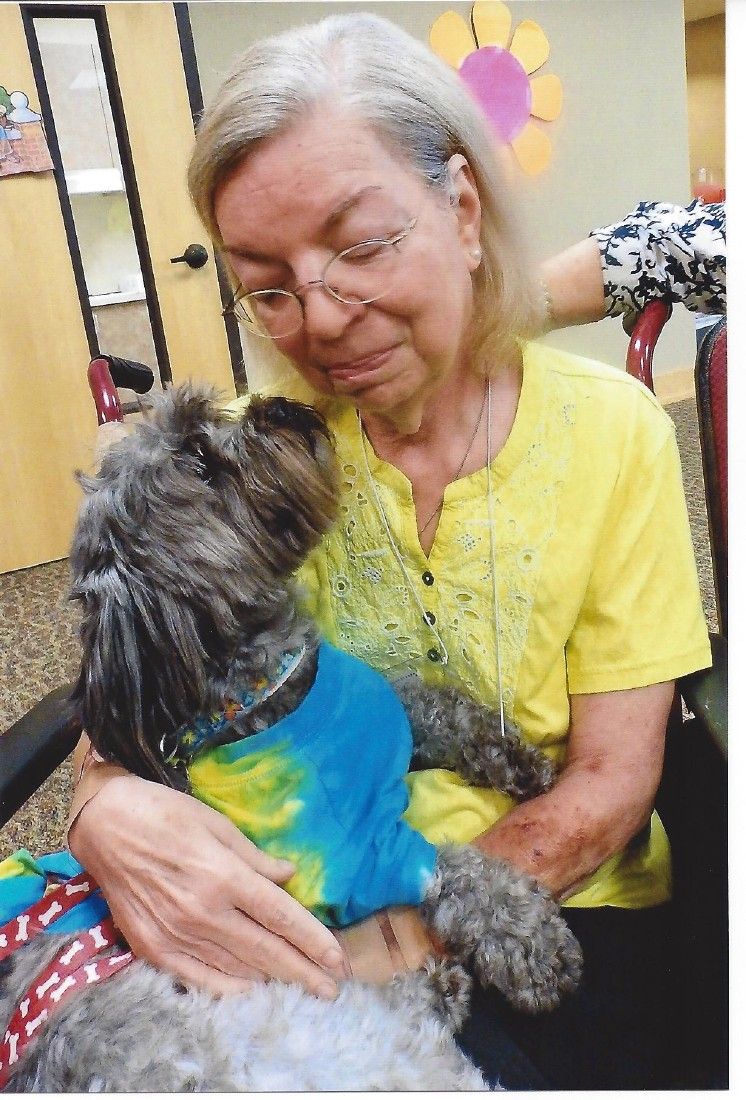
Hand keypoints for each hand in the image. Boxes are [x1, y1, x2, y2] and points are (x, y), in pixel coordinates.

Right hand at [68, 775, 350, 997]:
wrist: (105, 825)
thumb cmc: (165, 813)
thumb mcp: (217, 824)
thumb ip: (255, 858)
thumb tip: (289, 877)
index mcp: (224, 876)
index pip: (282, 917)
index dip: (314, 941)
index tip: (339, 959)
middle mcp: (204, 912)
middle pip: (266, 952)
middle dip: (304, 973)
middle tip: (332, 989)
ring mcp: (177, 934)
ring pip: (237, 970)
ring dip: (273, 983)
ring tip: (302, 990)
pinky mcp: (153, 948)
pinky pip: (200, 979)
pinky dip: (230, 989)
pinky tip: (253, 994)